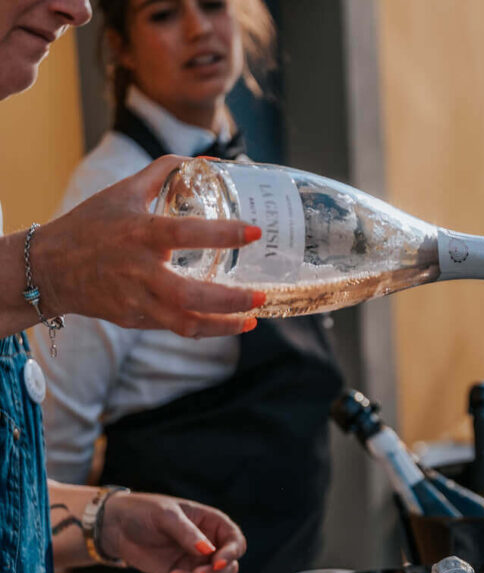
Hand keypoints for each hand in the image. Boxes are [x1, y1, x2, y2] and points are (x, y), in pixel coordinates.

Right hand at [33, 155, 264, 337]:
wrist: (48, 267)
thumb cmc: (91, 224)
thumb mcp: (124, 191)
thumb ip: (166, 172)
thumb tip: (209, 160)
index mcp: (139, 233)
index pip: (185, 233)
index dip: (222, 234)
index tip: (254, 232)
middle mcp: (138, 270)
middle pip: (188, 294)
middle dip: (230, 299)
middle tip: (261, 293)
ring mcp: (135, 299)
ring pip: (184, 322)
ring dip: (223, 325)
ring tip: (253, 318)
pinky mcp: (134, 319)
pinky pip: (175, 328)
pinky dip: (205, 328)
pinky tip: (230, 323)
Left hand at [101, 492, 246, 572]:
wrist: (115, 525)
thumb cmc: (145, 511)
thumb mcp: (167, 515)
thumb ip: (187, 532)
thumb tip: (206, 550)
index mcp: (212, 524)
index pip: (235, 542)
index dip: (231, 554)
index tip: (216, 563)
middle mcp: (208, 545)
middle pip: (228, 568)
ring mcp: (193, 562)